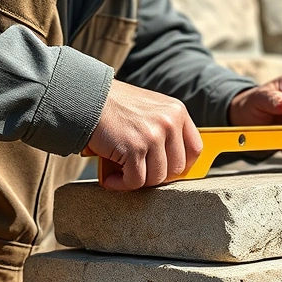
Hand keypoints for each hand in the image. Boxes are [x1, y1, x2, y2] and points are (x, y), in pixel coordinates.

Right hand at [87, 80, 202, 190]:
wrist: (86, 97)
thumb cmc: (115, 106)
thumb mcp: (150, 108)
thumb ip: (165, 129)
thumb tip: (173, 163)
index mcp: (177, 111)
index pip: (195, 149)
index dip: (182, 166)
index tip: (168, 171)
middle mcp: (169, 122)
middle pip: (176, 168)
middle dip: (157, 176)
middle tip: (139, 173)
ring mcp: (153, 136)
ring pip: (156, 178)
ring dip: (137, 181)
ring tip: (121, 174)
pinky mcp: (134, 149)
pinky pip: (135, 181)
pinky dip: (121, 184)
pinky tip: (111, 178)